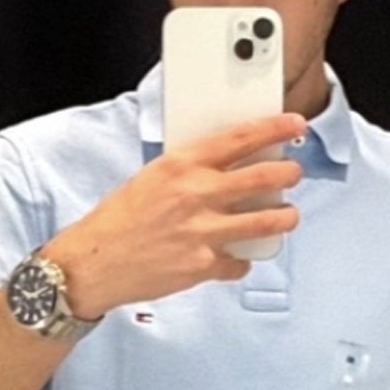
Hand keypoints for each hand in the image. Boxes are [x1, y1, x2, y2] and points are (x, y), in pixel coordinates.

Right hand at [42, 113, 305, 319]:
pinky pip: (239, 262)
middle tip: (293, 174)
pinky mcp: (203, 265)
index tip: (294, 124)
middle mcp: (196, 194)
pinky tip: (236, 257)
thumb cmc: (119, 219)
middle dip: (288, 174)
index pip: (240, 138)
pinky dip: (241, 261)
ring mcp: (202, 231)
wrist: (94, 262)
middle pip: (264, 178)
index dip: (274, 129)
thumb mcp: (151, 177)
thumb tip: (227, 165)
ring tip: (287, 215)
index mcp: (181, 164)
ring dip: (285, 217)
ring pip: (266, 222)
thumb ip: (189, 170)